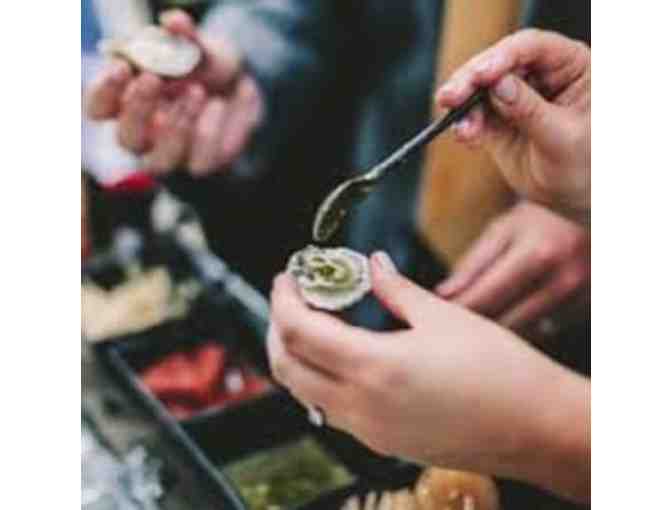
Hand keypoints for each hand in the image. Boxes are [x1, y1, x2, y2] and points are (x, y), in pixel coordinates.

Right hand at [86, 10, 262, 175]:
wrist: (243, 86)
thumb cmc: (205, 66)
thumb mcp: (197, 46)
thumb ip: (184, 37)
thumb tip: (174, 22)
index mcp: (126, 103)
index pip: (98, 109)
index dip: (104, 91)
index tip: (122, 66)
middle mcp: (144, 135)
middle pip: (126, 138)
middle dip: (137, 108)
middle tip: (153, 78)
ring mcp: (172, 155)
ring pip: (159, 161)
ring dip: (176, 125)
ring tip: (197, 90)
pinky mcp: (202, 165)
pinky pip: (200, 162)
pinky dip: (210, 130)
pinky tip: (219, 105)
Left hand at [268, 252, 589, 502]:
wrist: (537, 428)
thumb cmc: (501, 372)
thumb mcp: (444, 317)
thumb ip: (397, 290)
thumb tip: (374, 266)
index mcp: (374, 367)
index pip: (298, 330)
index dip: (283, 299)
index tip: (287, 277)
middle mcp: (362, 406)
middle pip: (287, 367)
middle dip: (278, 327)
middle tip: (292, 297)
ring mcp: (370, 431)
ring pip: (305, 393)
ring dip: (297, 355)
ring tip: (315, 322)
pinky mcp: (383, 443)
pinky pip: (331, 410)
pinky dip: (321, 380)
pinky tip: (343, 356)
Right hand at [435, 29, 589, 219]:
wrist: (576, 194)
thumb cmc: (587, 164)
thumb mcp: (563, 138)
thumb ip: (531, 111)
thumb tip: (498, 86)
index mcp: (571, 65)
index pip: (532, 48)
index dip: (503, 57)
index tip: (481, 76)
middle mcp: (542, 73)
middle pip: (499, 63)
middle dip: (471, 80)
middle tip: (450, 98)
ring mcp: (517, 95)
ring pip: (480, 88)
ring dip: (464, 105)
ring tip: (460, 129)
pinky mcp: (498, 118)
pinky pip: (474, 114)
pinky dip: (465, 124)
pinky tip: (465, 136)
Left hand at [435, 201, 589, 328]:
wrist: (593, 213)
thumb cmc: (538, 220)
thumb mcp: (503, 230)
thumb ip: (473, 265)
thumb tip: (442, 296)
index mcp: (538, 254)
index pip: (488, 296)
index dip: (458, 310)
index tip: (436, 317)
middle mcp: (565, 280)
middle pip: (506, 322)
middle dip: (475, 326)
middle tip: (451, 326)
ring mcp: (581, 300)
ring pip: (525, 333)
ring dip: (497, 332)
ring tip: (476, 324)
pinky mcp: (589, 312)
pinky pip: (544, 332)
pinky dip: (523, 329)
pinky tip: (509, 320)